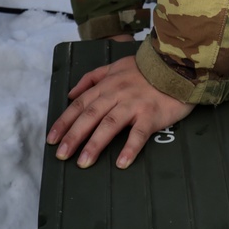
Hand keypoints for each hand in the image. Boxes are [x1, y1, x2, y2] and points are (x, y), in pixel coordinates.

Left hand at [46, 53, 192, 169]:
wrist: (177, 65)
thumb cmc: (146, 69)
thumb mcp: (115, 66)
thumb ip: (92, 78)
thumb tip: (71, 94)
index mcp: (107, 85)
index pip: (80, 104)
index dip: (64, 121)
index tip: (51, 138)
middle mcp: (117, 94)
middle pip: (90, 115)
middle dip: (73, 136)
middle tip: (61, 155)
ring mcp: (134, 104)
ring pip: (110, 124)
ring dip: (95, 144)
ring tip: (83, 162)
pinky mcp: (151, 114)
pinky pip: (139, 133)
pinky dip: (130, 148)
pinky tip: (121, 163)